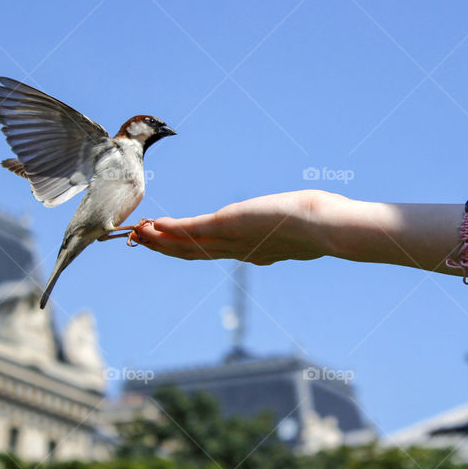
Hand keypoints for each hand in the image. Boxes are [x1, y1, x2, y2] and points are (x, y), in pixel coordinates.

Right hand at [129, 190, 335, 264]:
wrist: (327, 229)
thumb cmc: (324, 224)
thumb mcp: (303, 226)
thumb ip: (296, 224)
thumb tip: (307, 214)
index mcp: (255, 252)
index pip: (216, 253)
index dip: (189, 250)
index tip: (171, 243)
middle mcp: (240, 251)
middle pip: (193, 254)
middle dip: (165, 248)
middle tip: (142, 240)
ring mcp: (233, 240)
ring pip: (188, 246)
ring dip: (161, 241)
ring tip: (140, 233)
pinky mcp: (230, 225)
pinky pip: (194, 230)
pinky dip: (173, 228)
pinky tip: (156, 224)